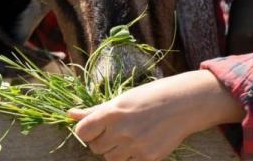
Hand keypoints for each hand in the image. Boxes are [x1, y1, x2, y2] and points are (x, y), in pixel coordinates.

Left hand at [68, 70, 244, 160]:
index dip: (87, 131)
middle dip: (102, 141)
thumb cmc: (149, 97)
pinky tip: (143, 142)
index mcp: (111, 113)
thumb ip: (95, 111)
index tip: (95, 128)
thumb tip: (70, 115)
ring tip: (130, 136)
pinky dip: (132, 156)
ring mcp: (135, 147)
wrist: (183, 103)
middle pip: (95, 148)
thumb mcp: (121, 99)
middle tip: (117, 130)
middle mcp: (121, 131)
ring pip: (111, 159)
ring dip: (116, 151)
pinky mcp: (149, 158)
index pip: (82, 132)